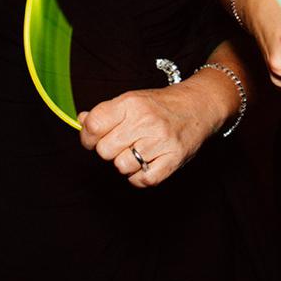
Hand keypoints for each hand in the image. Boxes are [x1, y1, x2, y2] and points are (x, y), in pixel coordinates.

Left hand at [77, 82, 222, 187]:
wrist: (198, 106)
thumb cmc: (160, 105)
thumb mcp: (131, 100)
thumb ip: (105, 112)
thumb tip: (81, 120)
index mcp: (130, 103)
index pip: (93, 126)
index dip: (88, 137)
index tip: (93, 139)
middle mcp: (145, 120)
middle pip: (104, 150)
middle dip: (109, 150)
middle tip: (122, 144)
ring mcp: (160, 141)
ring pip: (121, 167)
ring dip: (126, 164)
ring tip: (137, 152)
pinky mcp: (173, 159)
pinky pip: (142, 180)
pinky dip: (140, 177)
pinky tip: (146, 164)